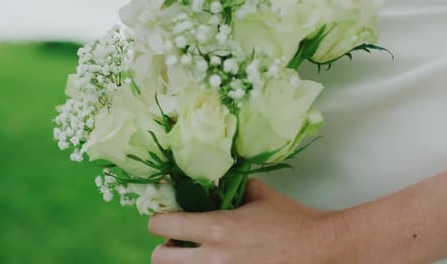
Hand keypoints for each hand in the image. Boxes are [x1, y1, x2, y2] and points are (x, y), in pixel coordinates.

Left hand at [148, 179, 346, 263]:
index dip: (159, 219)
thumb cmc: (292, 221)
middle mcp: (213, 258)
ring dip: (181, 262)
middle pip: (159, 259)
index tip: (167, 218)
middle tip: (178, 241)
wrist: (320, 247)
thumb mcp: (259, 195)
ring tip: (197, 254)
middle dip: (164, 248)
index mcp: (216, 228)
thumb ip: (232, 187)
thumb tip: (217, 183)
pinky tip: (218, 261)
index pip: (161, 225)